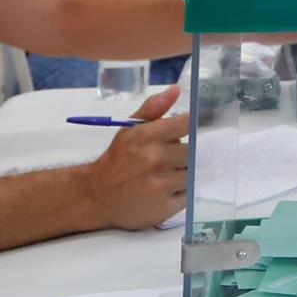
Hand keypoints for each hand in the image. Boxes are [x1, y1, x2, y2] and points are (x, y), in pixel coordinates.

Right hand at [78, 86, 187, 230]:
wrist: (96, 196)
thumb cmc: (117, 159)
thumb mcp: (130, 129)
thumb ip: (154, 108)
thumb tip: (176, 90)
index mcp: (147, 136)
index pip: (187, 124)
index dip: (197, 124)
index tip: (200, 126)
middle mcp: (155, 159)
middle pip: (194, 151)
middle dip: (188, 153)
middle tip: (175, 157)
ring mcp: (161, 185)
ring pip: (193, 173)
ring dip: (185, 172)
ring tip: (168, 174)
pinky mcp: (165, 207)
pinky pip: (188, 194)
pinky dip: (182, 191)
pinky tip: (167, 189)